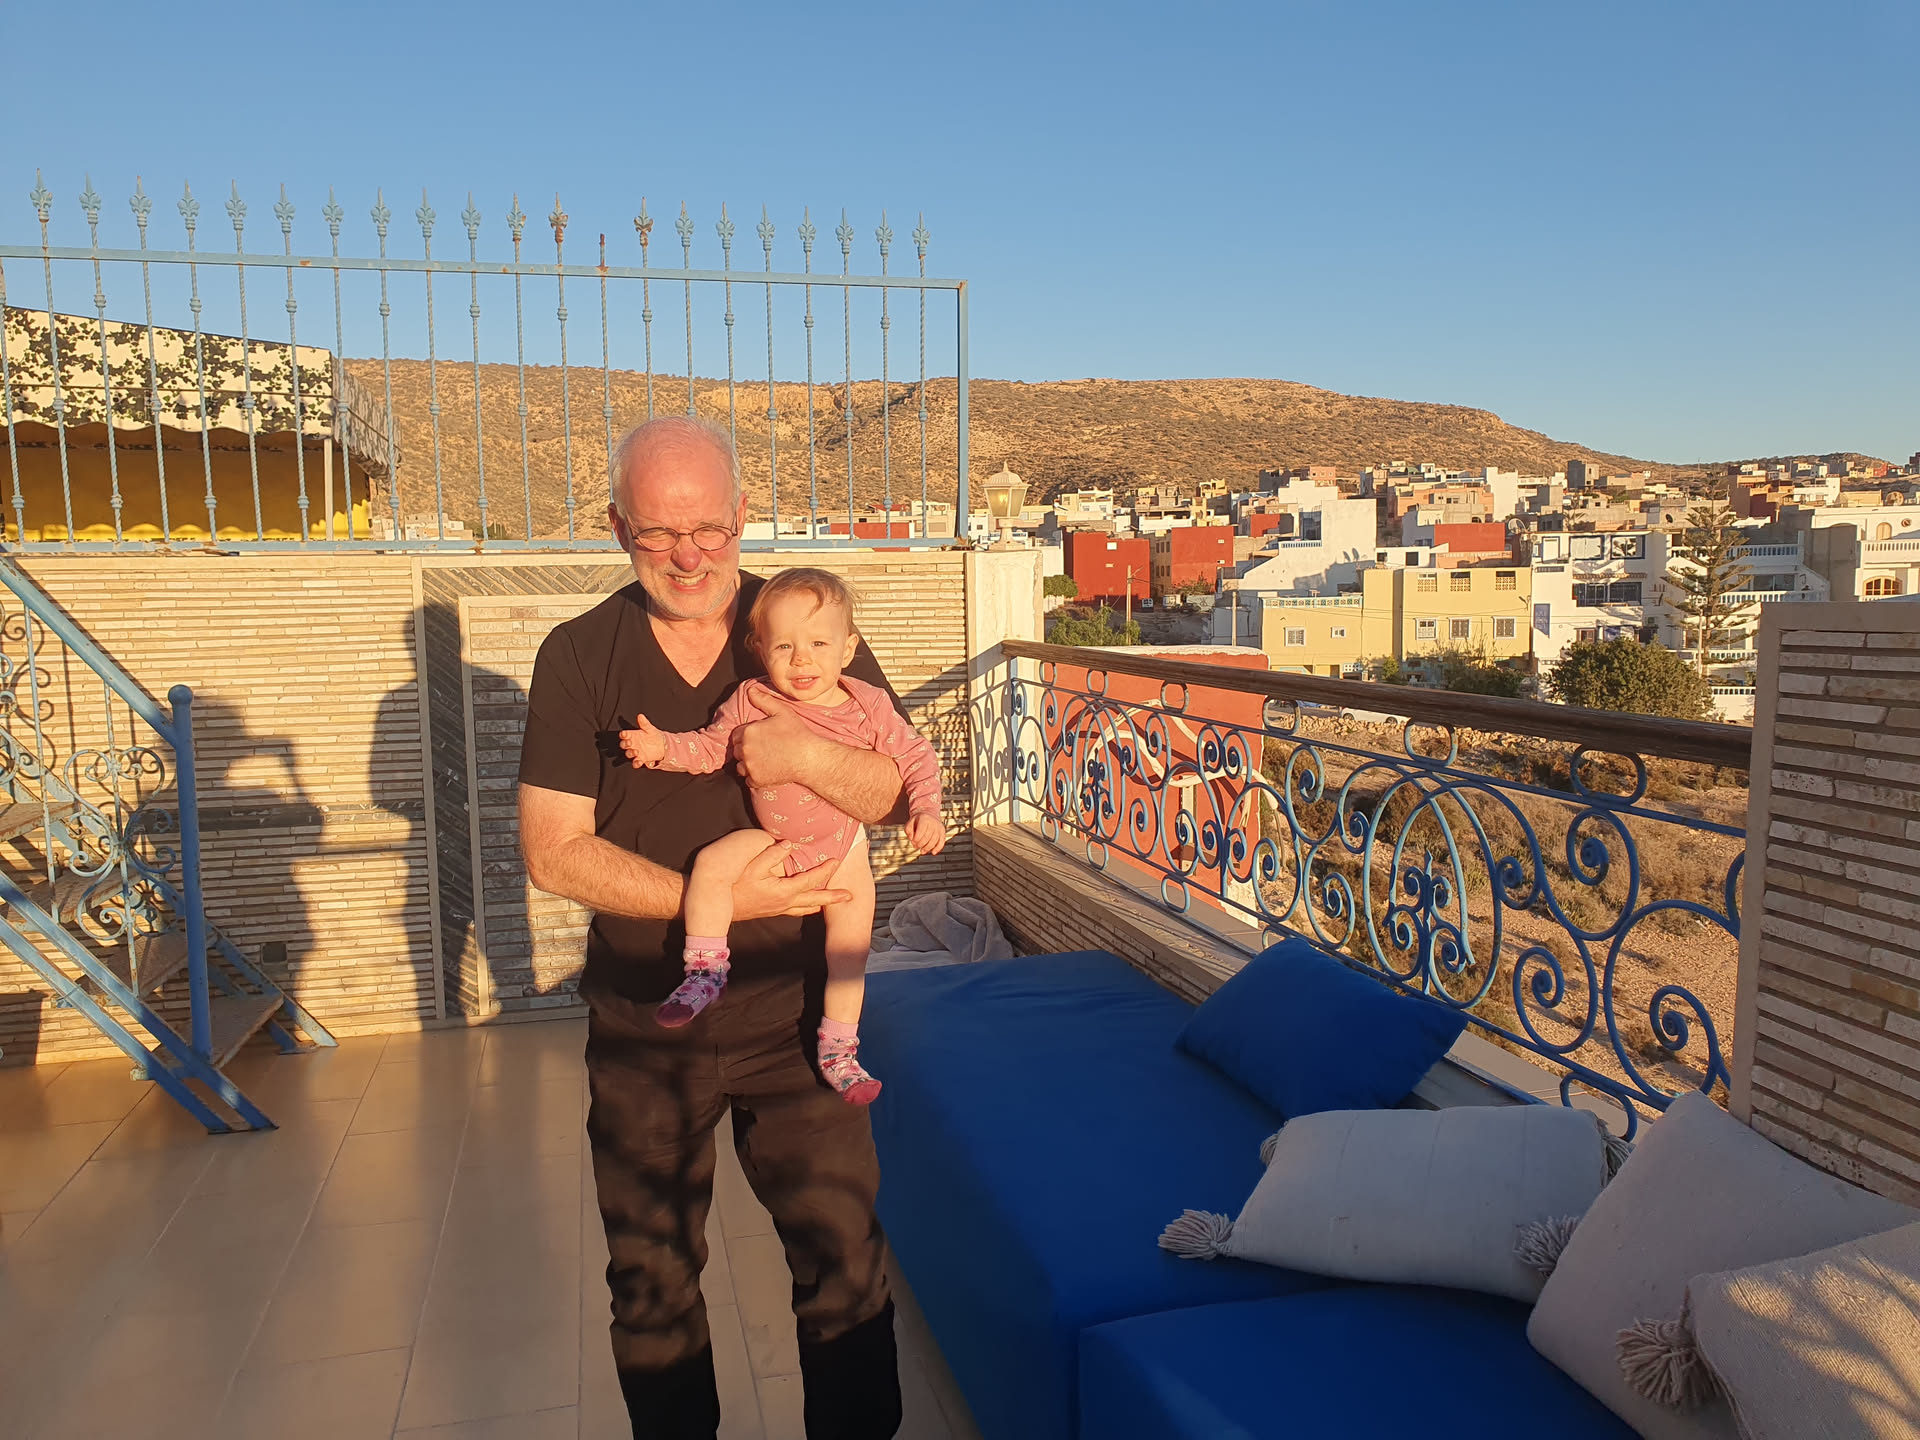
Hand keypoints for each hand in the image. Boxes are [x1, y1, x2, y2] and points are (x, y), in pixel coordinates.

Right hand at [619, 717, 667, 768]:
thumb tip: (640, 716)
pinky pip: (636, 762)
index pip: (625, 735)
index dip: (623, 734)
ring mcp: (636, 752)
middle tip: (629, 742)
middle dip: (625, 744)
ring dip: (630, 753)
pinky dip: (637, 763)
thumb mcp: (650, 728)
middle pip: (624, 745)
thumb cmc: (654, 736)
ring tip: (636, 752)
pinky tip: (639, 762)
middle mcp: (633, 744)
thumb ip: (644, 723)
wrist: (663, 745)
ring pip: (629, 754)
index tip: (624, 734)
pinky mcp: (641, 759)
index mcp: (633, 735)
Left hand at [730, 687, 826, 788]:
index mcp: (748, 732)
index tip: (758, 738)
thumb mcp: (782, 711)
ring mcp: (750, 766)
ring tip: (765, 759)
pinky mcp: (756, 779)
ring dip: (748, 763)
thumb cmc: (797, 734)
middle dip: (746, 749)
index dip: (746, 735)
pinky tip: (767, 769)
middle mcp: (745, 749)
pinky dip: (754, 776)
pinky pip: (747, 779)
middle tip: (764, 748)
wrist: (808, 758)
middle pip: (737, 750)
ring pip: (740, 765)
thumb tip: (750, 690)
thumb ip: (764, 700)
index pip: (736, 735)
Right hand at [731, 840, 852, 920]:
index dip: (824, 870)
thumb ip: (771, 854)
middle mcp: (785, 903)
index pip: (810, 880)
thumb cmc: (734, 883)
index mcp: (783, 891)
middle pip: (815, 899)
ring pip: (806, 907)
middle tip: (849, 896)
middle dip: (832, 896)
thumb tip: (789, 844)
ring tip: (833, 901)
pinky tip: (809, 906)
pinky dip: (807, 907)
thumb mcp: (752, 866)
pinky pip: (796, 910)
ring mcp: (778, 909)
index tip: (835, 861)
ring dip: (821, 903)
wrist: (717, 904)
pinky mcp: (772, 911)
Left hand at [907, 813, 946, 855]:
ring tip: (922, 851)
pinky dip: (938, 848)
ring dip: (927, 848)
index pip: (921, 831)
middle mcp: (933, 822)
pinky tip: (933, 852)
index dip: (916, 839)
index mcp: (924, 819)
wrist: (929, 813)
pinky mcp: (942, 832)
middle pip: (927, 837)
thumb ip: (908, 830)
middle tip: (916, 846)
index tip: (913, 842)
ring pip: (934, 841)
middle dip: (920, 844)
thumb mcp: (910, 822)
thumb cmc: (918, 820)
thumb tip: (911, 838)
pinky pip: (942, 842)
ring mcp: (939, 827)